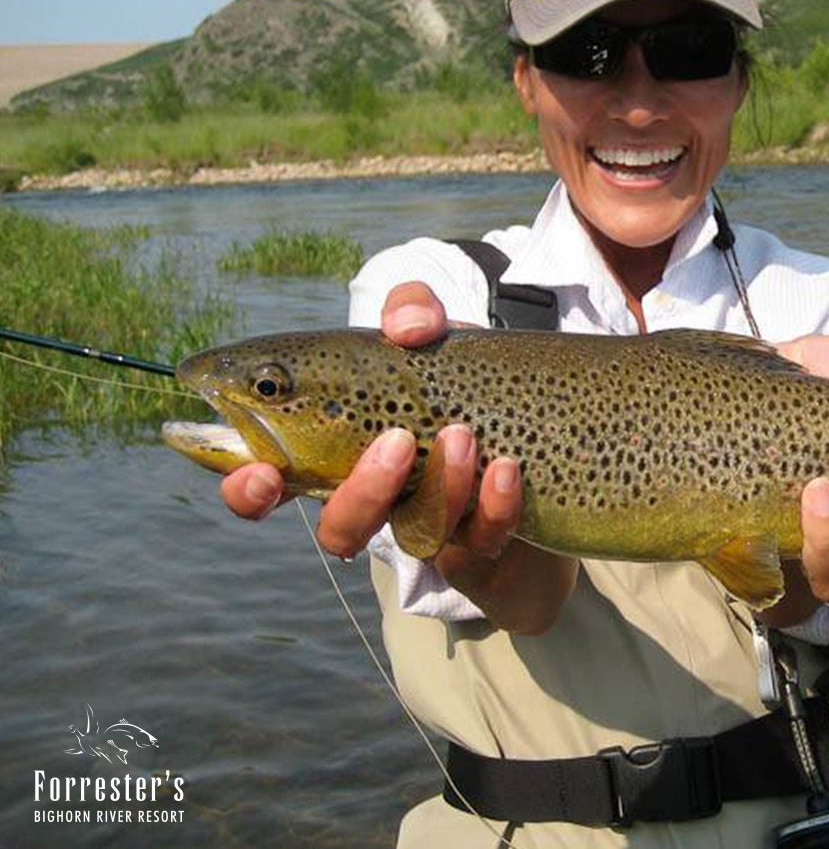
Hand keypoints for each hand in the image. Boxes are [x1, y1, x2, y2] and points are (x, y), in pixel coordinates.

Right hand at [219, 282, 576, 631]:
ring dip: (437, 488)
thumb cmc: (462, 382)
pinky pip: (482, 541)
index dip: (249, 490)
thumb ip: (412, 312)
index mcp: (338, 453)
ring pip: (415, 535)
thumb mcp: (438, 336)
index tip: (256, 474)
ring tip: (461, 435)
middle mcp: (380, 501)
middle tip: (392, 445)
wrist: (549, 438)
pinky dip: (492, 505)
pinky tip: (504, 468)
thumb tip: (406, 327)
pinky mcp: (486, 547)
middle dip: (357, 497)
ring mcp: (433, 528)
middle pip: (341, 530)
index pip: (272, 484)